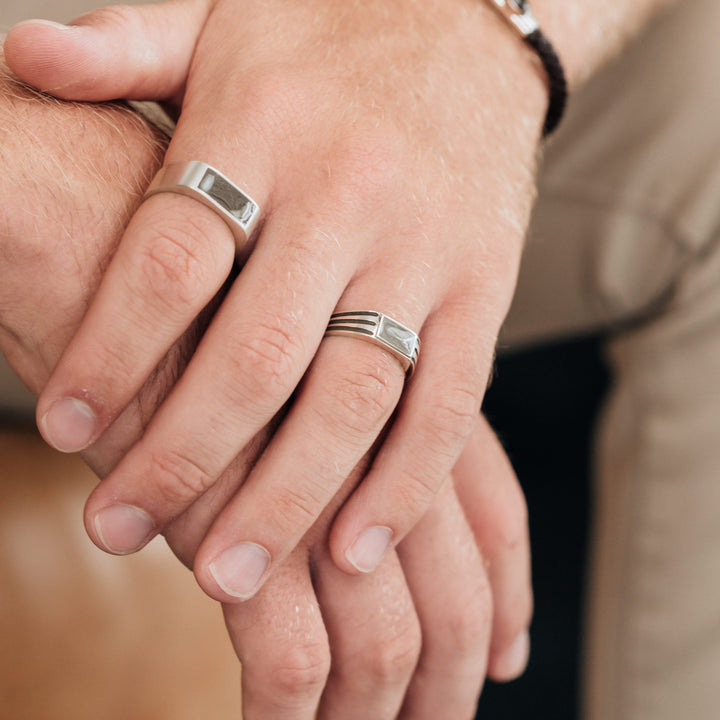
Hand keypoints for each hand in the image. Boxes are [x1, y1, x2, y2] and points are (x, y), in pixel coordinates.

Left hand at [5, 0, 544, 601]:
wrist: (474, 15)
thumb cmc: (332, 30)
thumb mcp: (224, 15)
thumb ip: (126, 41)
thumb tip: (20, 57)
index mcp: (267, 128)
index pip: (171, 258)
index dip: (108, 349)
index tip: (60, 427)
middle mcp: (349, 198)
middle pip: (257, 354)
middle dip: (183, 456)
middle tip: (120, 532)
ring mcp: (427, 252)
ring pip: (352, 397)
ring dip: (287, 498)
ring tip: (226, 574)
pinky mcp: (486, 290)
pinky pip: (448, 403)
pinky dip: (403, 485)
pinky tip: (355, 548)